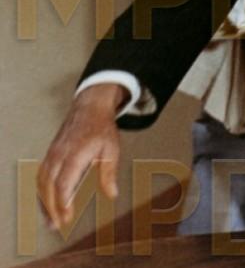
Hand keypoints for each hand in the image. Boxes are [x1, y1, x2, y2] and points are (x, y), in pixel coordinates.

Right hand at [37, 84, 124, 229]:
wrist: (89, 108)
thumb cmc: (102, 130)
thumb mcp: (112, 149)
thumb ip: (109, 173)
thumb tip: (112, 194)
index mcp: (75, 154)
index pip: (64, 183)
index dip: (63, 202)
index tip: (67, 218)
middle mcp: (59, 155)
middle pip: (49, 186)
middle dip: (51, 208)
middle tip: (57, 226)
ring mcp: (52, 154)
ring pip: (42, 183)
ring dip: (44, 203)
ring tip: (51, 221)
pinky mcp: (49, 155)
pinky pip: (41, 176)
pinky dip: (42, 192)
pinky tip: (48, 204)